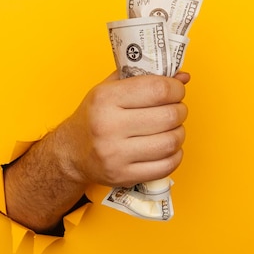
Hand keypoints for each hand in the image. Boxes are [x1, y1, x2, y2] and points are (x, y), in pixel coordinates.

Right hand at [53, 71, 189, 187]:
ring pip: (171, 142)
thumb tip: (183, 77)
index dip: (176, 88)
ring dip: (179, 133)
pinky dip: (175, 155)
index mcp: (105, 99)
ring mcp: (115, 154)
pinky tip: (167, 148)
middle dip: (180, 110)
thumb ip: (144, 78)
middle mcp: (108, 126)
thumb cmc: (94, 117)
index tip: (176, 90)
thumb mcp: (109, 89)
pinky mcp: (123, 176)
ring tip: (172, 129)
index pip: (158, 89)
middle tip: (176, 109)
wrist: (71, 153)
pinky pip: (166, 166)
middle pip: (169, 116)